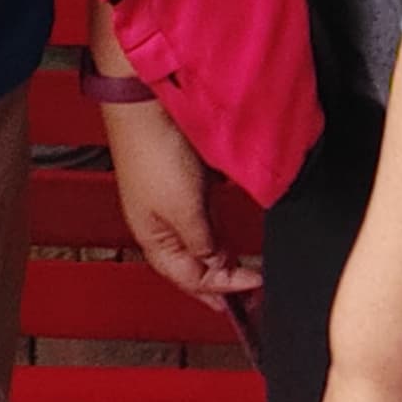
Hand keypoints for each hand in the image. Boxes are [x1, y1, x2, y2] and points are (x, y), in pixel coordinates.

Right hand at [102, 93, 260, 309]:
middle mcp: (160, 226)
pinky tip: (229, 234)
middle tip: (250, 294)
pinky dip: (218, 233)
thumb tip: (216, 265)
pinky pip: (202, 219)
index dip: (225, 288)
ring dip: (221, 260)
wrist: (147, 106)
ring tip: (244, 271)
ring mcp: (171, 203)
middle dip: (221, 282)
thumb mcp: (184, 210)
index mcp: (154, 240)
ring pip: (199, 243)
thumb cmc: (153, 153)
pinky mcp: (182, 181)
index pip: (192, 279)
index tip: (255, 287)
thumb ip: (203, 242)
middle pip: (193, 266)